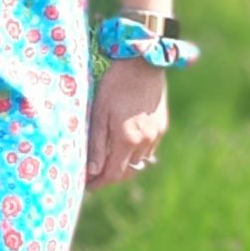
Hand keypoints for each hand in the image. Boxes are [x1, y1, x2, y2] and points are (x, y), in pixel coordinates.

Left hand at [85, 58, 165, 189]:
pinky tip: (124, 145)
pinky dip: (135, 153)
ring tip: (107, 161)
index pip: (114, 174)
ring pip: (139, 162)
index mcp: (127, 140)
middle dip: (110, 177)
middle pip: (128, 172)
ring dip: (124, 165)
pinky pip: (149, 150)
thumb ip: (96, 144)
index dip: (99, 183)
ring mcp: (156, 135)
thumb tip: (91, 171)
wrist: (143, 63)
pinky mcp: (162, 126)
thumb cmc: (114, 85)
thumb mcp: (99, 113)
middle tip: (94, 175)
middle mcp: (145, 141)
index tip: (87, 186)